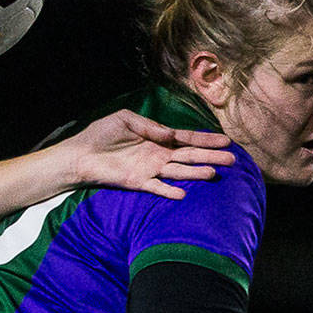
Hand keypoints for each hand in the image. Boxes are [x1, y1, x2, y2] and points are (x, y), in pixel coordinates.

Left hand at [63, 108, 234, 199]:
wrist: (79, 154)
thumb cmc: (100, 134)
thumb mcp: (125, 119)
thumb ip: (150, 125)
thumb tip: (170, 134)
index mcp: (157, 138)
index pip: (186, 138)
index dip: (206, 139)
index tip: (226, 141)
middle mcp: (158, 155)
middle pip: (189, 156)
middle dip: (211, 156)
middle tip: (232, 160)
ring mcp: (150, 169)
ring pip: (178, 172)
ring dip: (196, 173)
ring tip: (214, 173)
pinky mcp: (138, 182)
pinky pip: (157, 188)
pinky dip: (169, 190)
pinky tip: (183, 193)